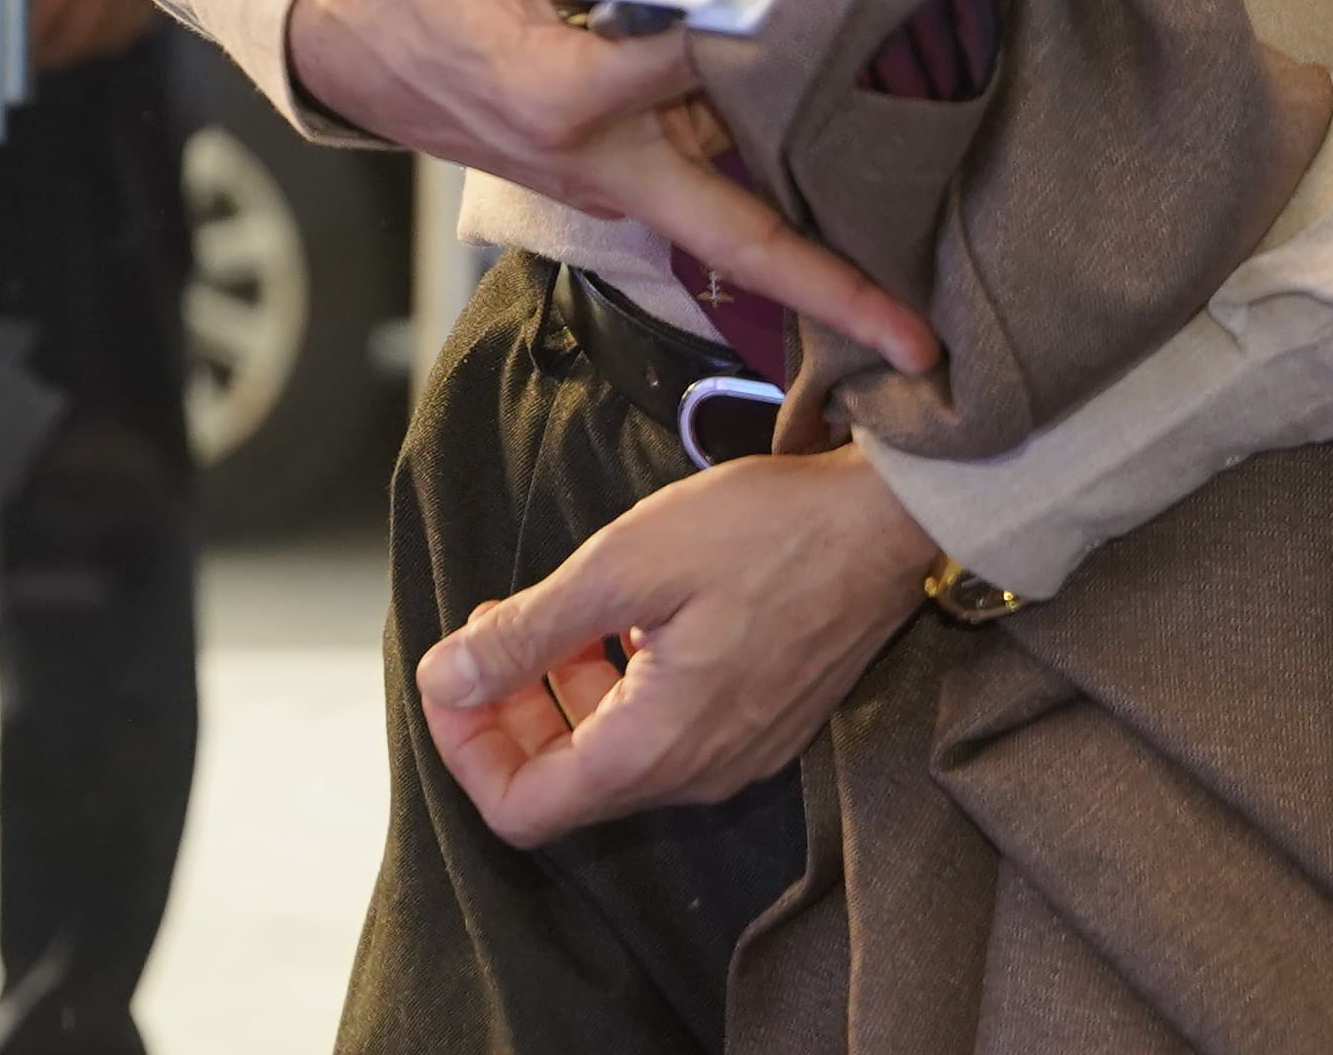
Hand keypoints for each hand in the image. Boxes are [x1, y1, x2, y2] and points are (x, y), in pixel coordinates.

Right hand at [282, 0, 932, 375]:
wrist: (346, 54)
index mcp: (555, 92)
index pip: (691, 66)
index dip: (768, 30)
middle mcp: (595, 156)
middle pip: (731, 233)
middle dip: (827, 289)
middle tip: (920, 345)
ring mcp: (608, 176)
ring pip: (728, 218)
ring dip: (818, 255)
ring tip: (920, 310)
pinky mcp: (614, 172)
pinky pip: (706, 191)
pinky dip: (773, 203)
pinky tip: (849, 203)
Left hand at [416, 442, 939, 838]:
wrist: (888, 521)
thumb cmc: (765, 532)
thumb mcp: (625, 567)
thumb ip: (529, 633)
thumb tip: (444, 679)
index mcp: (653, 750)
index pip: (520, 810)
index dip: (466, 749)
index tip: (454, 673)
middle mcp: (693, 775)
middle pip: (562, 785)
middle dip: (508, 713)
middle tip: (495, 630)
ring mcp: (732, 756)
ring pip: (609, 757)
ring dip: (561, 694)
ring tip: (550, 613)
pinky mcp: (757, 726)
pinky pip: (659, 734)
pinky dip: (615, 688)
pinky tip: (619, 619)